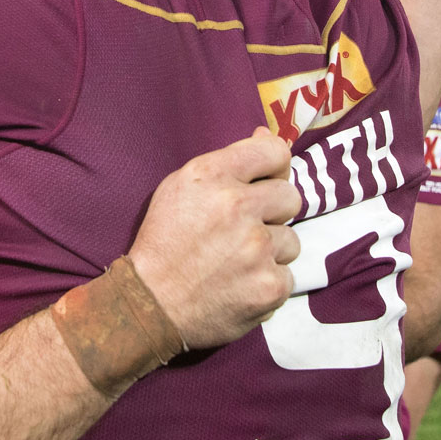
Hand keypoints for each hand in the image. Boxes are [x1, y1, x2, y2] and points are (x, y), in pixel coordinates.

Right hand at [128, 127, 301, 348]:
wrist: (149, 305)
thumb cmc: (163, 242)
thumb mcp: (179, 188)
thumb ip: (226, 162)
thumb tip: (266, 134)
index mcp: (209, 175)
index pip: (273, 151)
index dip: (273, 166)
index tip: (264, 182)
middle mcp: (236, 206)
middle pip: (291, 196)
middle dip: (272, 212)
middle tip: (242, 230)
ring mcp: (257, 248)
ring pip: (291, 239)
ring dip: (269, 250)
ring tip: (235, 262)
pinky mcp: (271, 285)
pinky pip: (287, 274)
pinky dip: (266, 281)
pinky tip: (239, 284)